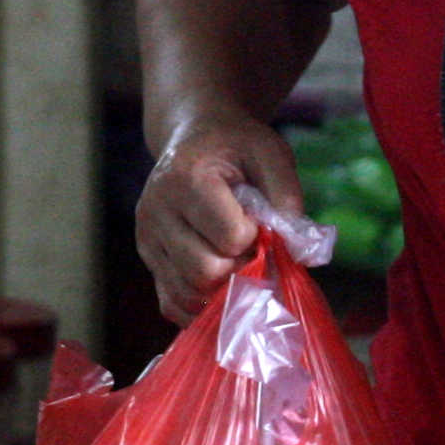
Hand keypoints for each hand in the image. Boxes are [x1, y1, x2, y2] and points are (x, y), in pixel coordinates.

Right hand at [135, 116, 308, 322]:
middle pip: (205, 272)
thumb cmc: (236, 145)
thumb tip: (297, 248)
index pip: (230, 238)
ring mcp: (147, 238)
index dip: (255, 237)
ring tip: (236, 261)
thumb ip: (287, 195)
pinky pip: (171, 304)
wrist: (195, 137)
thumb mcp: (270, 152)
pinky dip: (200, 307)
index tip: (258, 221)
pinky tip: (220, 288)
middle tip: (251, 249)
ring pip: (188, 293)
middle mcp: (157, 210)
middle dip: (239, 268)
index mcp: (186, 179)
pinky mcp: (148, 259)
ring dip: (222, 289)